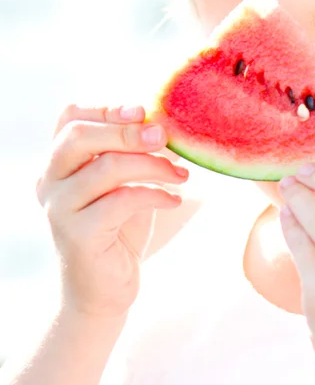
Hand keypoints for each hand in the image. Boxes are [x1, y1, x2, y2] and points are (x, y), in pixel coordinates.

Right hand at [36, 104, 188, 317]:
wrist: (105, 290)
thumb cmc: (119, 228)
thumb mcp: (125, 182)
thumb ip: (132, 152)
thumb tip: (165, 121)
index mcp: (59, 163)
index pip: (70, 117)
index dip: (107, 107)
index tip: (144, 110)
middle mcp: (50, 182)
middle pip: (79, 135)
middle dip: (128, 130)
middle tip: (164, 135)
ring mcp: (59, 209)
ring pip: (106, 167)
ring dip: (153, 165)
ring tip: (181, 175)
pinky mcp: (78, 235)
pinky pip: (122, 200)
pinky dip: (156, 194)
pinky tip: (174, 200)